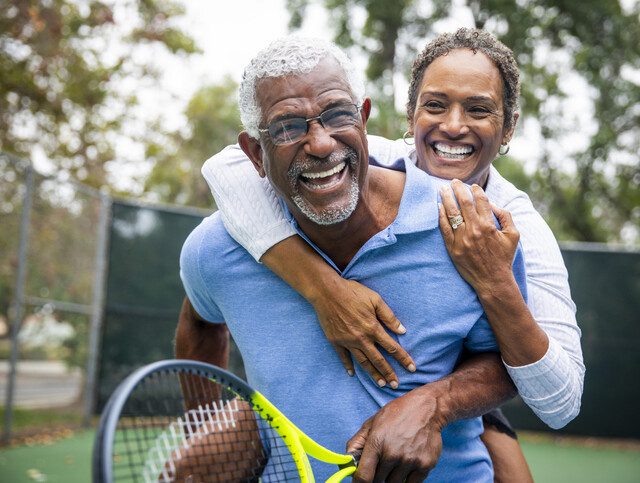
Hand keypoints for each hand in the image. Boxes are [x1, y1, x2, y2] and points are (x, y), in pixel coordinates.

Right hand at [311, 278, 415, 387]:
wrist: (327, 292)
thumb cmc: (353, 292)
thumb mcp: (375, 299)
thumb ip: (389, 316)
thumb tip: (402, 331)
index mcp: (373, 328)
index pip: (392, 348)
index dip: (403, 359)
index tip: (412, 368)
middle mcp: (361, 338)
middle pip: (378, 360)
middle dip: (389, 373)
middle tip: (396, 385)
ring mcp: (347, 341)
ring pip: (363, 362)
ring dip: (373, 374)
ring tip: (381, 384)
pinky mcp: (335, 341)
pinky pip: (343, 357)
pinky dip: (348, 366)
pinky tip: (352, 374)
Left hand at [346, 387, 443, 481]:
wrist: (427, 408)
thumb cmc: (397, 414)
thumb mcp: (372, 423)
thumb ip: (357, 443)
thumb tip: (347, 462)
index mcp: (376, 442)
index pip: (364, 476)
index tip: (359, 482)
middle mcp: (392, 454)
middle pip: (378, 482)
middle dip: (377, 476)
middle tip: (381, 465)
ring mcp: (410, 461)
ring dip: (392, 478)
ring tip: (395, 462)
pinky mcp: (425, 465)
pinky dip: (407, 479)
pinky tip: (406, 466)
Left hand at [439, 180, 519, 296]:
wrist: (493, 280)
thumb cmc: (504, 257)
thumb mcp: (513, 235)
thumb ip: (505, 216)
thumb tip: (492, 204)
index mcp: (489, 225)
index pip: (481, 201)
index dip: (476, 190)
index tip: (472, 186)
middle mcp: (475, 230)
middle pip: (464, 203)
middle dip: (458, 189)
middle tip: (453, 181)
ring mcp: (462, 239)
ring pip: (452, 213)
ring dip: (446, 198)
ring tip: (442, 189)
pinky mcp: (453, 248)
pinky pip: (444, 228)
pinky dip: (441, 216)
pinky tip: (439, 206)